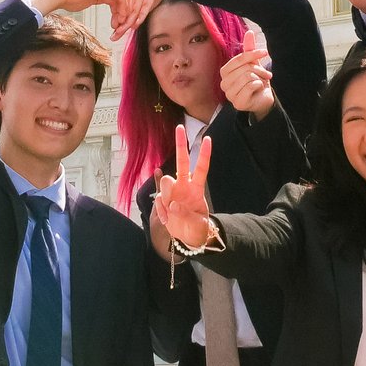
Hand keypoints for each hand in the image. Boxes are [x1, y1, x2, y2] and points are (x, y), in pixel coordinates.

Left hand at [112, 0, 195, 42]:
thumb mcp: (146, 3)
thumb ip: (139, 12)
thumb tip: (132, 25)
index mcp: (133, 1)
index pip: (124, 15)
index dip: (119, 26)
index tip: (114, 35)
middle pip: (126, 15)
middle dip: (120, 27)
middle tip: (113, 37)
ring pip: (133, 11)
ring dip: (127, 23)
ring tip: (120, 31)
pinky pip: (146, 6)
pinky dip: (141, 15)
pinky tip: (136, 23)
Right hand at [150, 128, 215, 249]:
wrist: (187, 238)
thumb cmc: (197, 228)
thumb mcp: (199, 225)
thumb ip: (187, 215)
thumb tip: (173, 206)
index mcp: (197, 188)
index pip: (201, 168)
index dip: (204, 154)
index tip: (207, 139)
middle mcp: (184, 186)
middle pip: (182, 162)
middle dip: (180, 144)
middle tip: (179, 128)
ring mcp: (172, 192)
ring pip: (166, 181)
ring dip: (167, 194)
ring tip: (172, 211)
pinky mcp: (163, 201)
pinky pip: (159, 200)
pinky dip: (162, 212)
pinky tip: (168, 220)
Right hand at [219, 25, 274, 117]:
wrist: (263, 98)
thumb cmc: (256, 80)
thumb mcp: (253, 63)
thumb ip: (249, 49)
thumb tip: (250, 32)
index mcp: (225, 72)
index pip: (238, 59)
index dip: (252, 54)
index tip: (265, 52)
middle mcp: (224, 84)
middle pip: (244, 68)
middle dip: (259, 69)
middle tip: (266, 74)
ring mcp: (229, 95)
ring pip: (247, 77)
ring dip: (259, 78)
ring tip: (261, 81)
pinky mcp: (238, 103)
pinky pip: (250, 87)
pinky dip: (259, 85)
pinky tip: (258, 89)